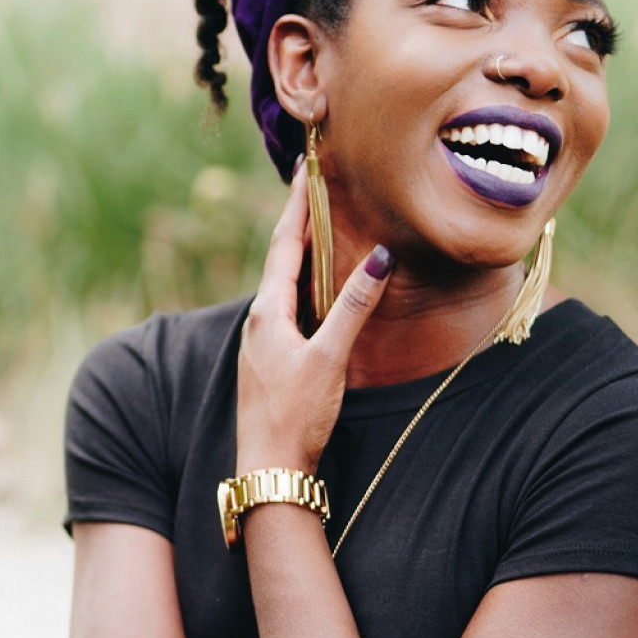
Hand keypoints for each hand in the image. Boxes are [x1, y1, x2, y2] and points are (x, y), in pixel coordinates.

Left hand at [236, 160, 394, 475]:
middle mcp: (259, 319)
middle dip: (298, 220)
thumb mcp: (329, 358)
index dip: (297, 207)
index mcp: (268, 312)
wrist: (268, 468)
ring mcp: (263, 339)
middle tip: (312, 185)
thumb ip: (354, 308)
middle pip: (281, 257)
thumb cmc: (296, 416)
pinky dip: (303, 282)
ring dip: (300, 251)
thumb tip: (378, 257)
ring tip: (316, 223)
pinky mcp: (272, 357)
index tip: (305, 170)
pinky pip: (287, 304)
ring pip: (283, 282)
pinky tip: (314, 287)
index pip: (284, 244)